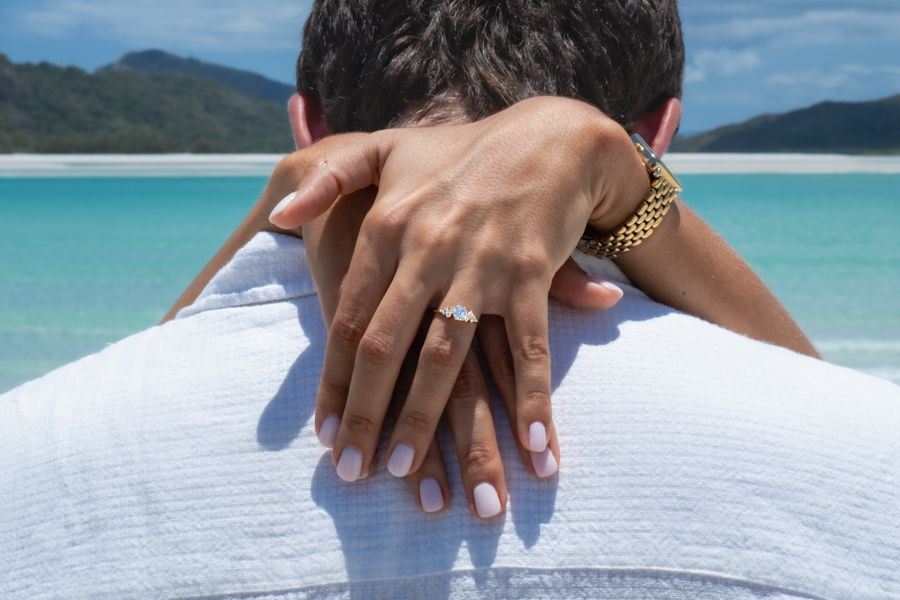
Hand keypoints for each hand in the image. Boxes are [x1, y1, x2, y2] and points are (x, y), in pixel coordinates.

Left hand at [272, 96, 645, 491]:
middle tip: (352, 471)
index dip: (333, 380)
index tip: (322, 432)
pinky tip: (528, 446)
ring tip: (405, 473)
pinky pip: (525, 348)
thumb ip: (327, 179)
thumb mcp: (384, 149)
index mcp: (387, 227)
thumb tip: (278, 218)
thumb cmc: (460, 152)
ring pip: (443, 357)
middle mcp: (426, 250)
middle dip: (365, 415)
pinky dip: (528, 399)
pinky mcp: (529, 274)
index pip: (348, 319)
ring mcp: (479, 265)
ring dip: (423, 420)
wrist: (547, 137)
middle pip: (383, 347)